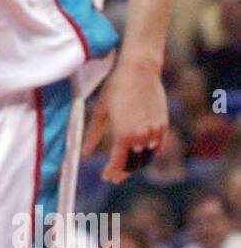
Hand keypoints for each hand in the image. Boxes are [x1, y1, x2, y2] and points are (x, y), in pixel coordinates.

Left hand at [83, 55, 168, 182]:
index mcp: (124, 135)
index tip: (106, 177)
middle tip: (115, 177)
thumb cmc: (116, 88)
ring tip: (127, 167)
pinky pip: (157, 146)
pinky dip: (149, 153)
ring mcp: (155, 131)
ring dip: (136, 164)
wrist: (140, 70)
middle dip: (124, 172)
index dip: (111, 172)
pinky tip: (142, 154)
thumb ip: (93, 134)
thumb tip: (85, 152)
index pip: (118, 163)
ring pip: (147, 157)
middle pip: (134, 164)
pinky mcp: (163, 125)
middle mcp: (142, 136)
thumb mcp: (100, 111)